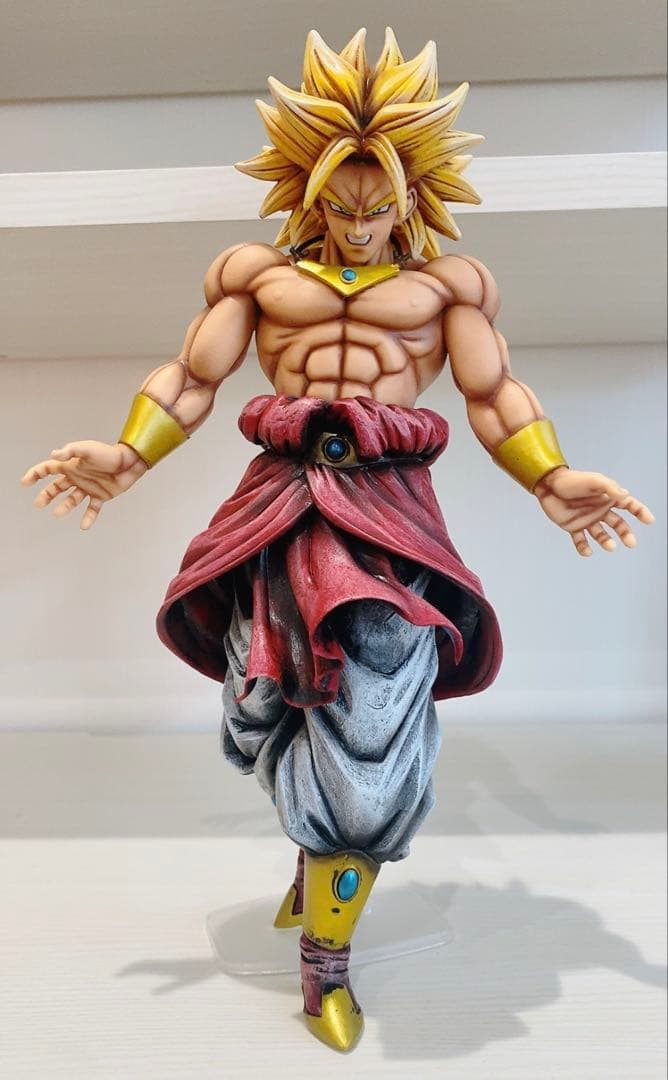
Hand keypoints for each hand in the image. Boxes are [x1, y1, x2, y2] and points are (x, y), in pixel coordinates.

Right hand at [21, 440, 146, 529]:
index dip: (35, 474)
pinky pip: (92, 510)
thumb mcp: (87, 449)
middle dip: (46, 495)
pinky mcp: (101, 496)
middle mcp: (78, 477)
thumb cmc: (109, 453)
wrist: (130, 462)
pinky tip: (83, 526)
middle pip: (56, 487)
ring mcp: (89, 487)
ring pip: (72, 500)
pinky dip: (88, 518)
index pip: (48, 469)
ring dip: (64, 507)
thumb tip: (53, 455)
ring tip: (57, 513)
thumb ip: (70, 451)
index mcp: (71, 465)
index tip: (25, 482)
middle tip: (39, 504)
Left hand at [534, 466, 654, 556]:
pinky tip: (588, 552)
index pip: (629, 505)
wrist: (547, 485)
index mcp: (608, 497)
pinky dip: (584, 548)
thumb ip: (609, 487)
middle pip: (619, 524)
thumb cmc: (572, 480)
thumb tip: (626, 496)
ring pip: (602, 535)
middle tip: (631, 543)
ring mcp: (587, 519)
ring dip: (607, 542)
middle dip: (626, 534)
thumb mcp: (593, 480)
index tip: (649, 520)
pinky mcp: (573, 527)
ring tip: (610, 546)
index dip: (640, 512)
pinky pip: (581, 541)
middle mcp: (600, 510)